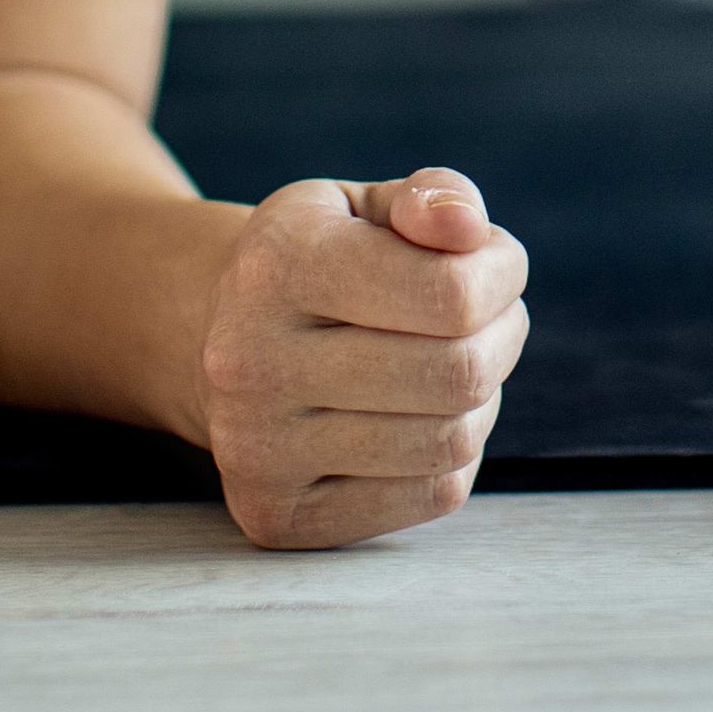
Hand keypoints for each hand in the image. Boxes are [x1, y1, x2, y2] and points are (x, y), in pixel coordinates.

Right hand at [195, 166, 529, 547]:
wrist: (210, 341)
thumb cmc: (317, 262)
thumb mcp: (361, 204)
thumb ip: (431, 197)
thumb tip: (466, 228)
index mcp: (278, 265)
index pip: (450, 293)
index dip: (502, 275)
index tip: (495, 264)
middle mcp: (250, 362)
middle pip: (457, 373)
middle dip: (502, 338)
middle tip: (489, 319)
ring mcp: (256, 449)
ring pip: (450, 441)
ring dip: (483, 399)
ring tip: (455, 363)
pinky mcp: (275, 514)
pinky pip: (430, 496)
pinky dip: (453, 456)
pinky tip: (422, 418)